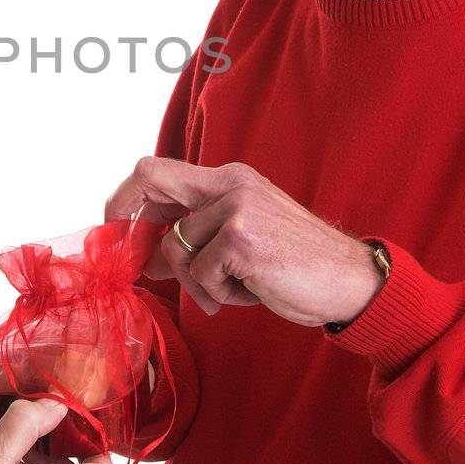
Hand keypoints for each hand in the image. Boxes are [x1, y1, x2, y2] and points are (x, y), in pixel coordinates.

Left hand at [106, 156, 384, 324]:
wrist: (349, 281)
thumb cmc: (295, 265)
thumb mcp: (241, 241)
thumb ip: (195, 237)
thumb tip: (144, 255)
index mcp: (230, 179)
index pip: (159, 170)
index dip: (127, 196)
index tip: (114, 227)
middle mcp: (231, 184)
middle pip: (151, 178)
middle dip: (128, 218)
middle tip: (132, 259)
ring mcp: (236, 208)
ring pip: (175, 248)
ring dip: (198, 282)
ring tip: (236, 288)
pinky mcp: (241, 239)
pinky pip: (199, 274)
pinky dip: (219, 293)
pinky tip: (252, 291)